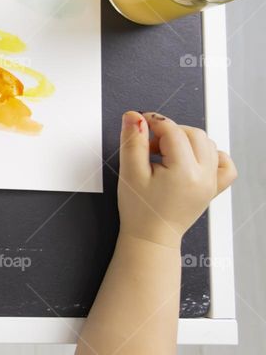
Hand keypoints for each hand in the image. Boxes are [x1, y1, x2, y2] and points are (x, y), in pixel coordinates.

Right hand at [117, 111, 236, 247]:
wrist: (151, 236)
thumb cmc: (140, 210)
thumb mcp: (130, 172)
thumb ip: (132, 141)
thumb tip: (134, 117)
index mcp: (184, 172)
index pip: (173, 131)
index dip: (154, 121)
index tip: (139, 122)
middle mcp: (204, 176)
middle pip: (193, 134)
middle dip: (169, 131)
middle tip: (149, 143)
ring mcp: (211, 182)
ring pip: (208, 144)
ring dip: (185, 140)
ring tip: (164, 153)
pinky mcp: (213, 187)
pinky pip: (224, 164)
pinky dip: (210, 154)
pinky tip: (192, 157)